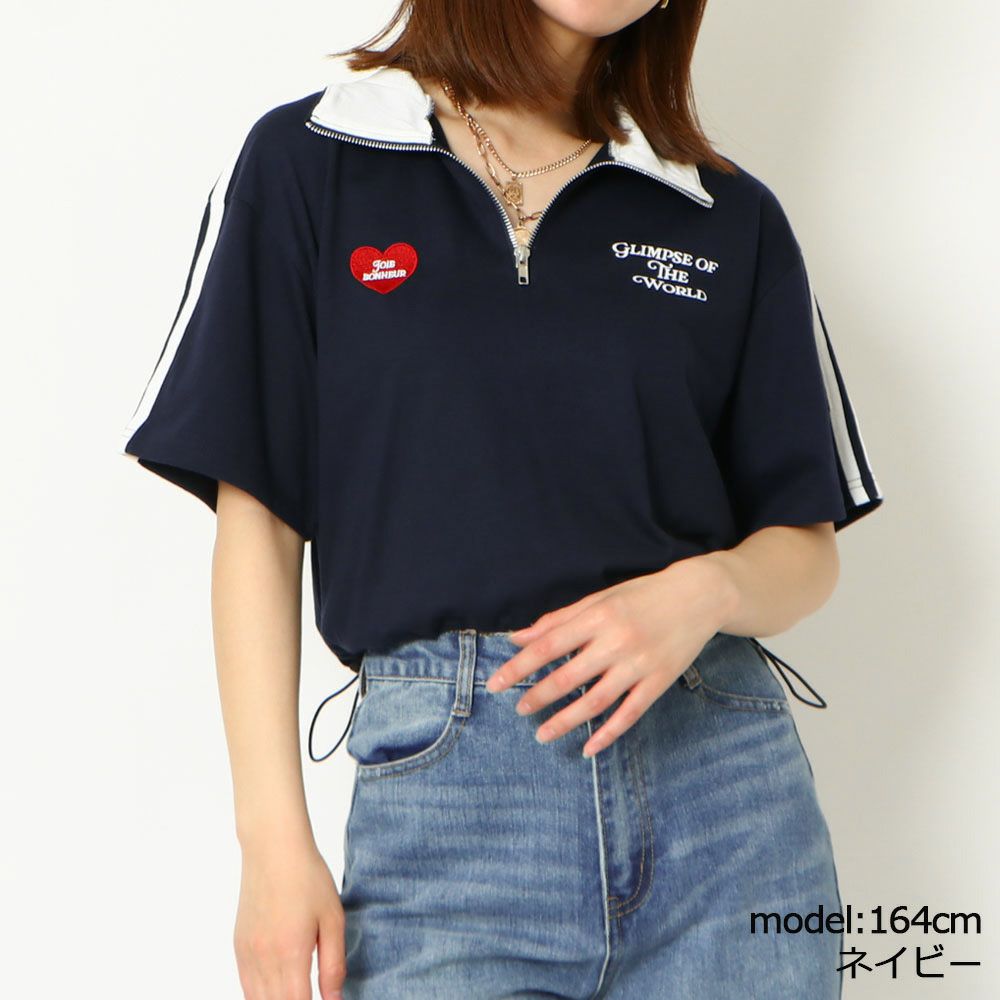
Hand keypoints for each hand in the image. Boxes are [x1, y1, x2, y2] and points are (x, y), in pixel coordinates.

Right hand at [234, 840, 346, 999]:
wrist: (273, 848)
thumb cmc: (308, 877)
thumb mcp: (333, 918)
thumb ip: (334, 964)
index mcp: (291, 953)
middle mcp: (265, 959)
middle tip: (311, 994)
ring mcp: (248, 954)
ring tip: (297, 993)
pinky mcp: (239, 946)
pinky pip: (246, 985)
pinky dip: (260, 995)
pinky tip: (275, 991)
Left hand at [485, 554, 738, 757]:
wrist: (699, 596)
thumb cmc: (643, 595)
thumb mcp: (600, 599)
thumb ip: (559, 620)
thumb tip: (518, 636)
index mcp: (599, 617)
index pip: (549, 645)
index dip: (520, 666)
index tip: (496, 683)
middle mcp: (617, 641)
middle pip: (569, 676)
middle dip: (539, 696)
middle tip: (519, 710)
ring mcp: (640, 664)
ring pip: (596, 701)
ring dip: (566, 721)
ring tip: (542, 733)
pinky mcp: (659, 681)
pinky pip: (629, 714)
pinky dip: (608, 734)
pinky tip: (588, 748)